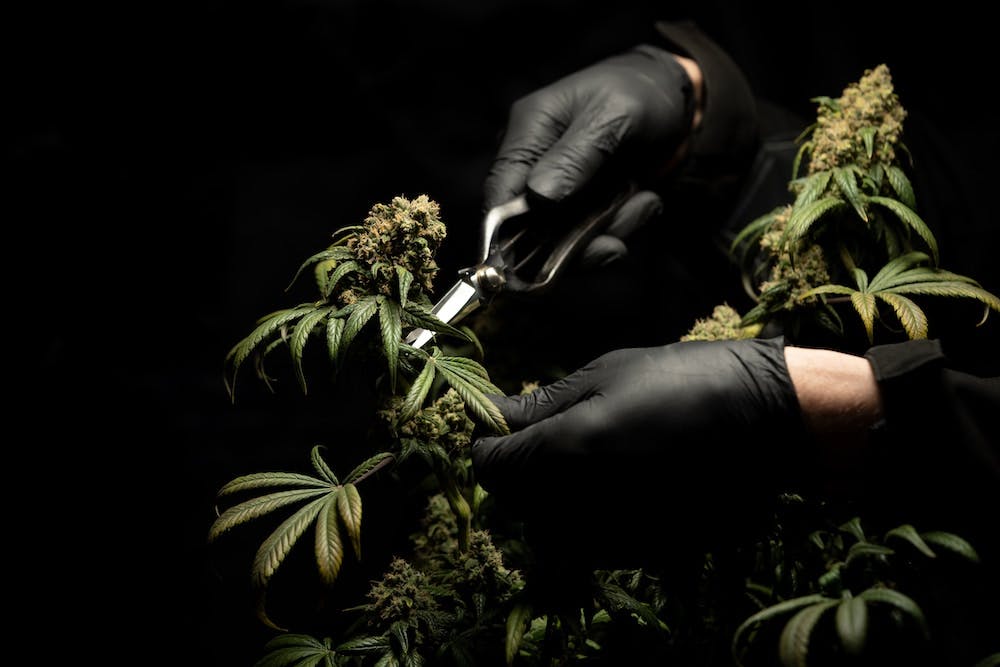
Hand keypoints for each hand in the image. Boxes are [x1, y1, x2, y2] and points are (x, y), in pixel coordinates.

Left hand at [471, 337, 805, 564]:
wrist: (763, 421)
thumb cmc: (681, 382)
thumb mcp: (604, 374)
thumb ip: (542, 404)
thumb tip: (493, 415)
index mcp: (565, 451)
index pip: (489, 466)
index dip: (488, 442)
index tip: (502, 424)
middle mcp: (580, 503)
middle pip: (513, 500)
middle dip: (515, 467)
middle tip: (542, 434)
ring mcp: (612, 533)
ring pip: (546, 526)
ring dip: (546, 495)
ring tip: (580, 457)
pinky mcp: (641, 550)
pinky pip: (586, 541)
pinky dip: (582, 517)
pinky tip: (612, 482)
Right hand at [483, 44, 698, 267]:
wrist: (681, 103)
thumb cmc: (641, 93)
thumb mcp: (613, 115)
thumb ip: (575, 157)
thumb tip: (538, 198)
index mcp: (527, 134)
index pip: (498, 194)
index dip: (509, 235)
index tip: (541, 259)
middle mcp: (534, 168)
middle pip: (529, 231)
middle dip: (575, 242)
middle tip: (614, 239)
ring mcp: (560, 193)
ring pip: (564, 243)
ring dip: (608, 231)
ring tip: (644, 201)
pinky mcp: (584, 210)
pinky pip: (592, 240)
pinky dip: (621, 228)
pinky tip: (646, 201)